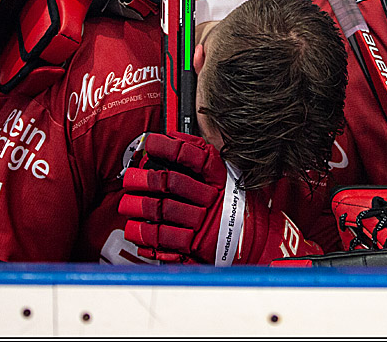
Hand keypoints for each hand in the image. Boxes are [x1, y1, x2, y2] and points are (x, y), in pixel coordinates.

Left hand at [118, 132, 321, 263]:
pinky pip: (165, 239)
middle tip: (130, 177)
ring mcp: (204, 222)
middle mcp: (212, 197)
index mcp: (221, 176)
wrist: (259, 243)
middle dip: (145, 179)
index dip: (169, 146)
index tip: (150, 142)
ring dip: (139, 207)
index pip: (194, 155)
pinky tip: (134, 229)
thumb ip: (207, 162)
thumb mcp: (231, 177)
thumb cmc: (240, 206)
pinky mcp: (197, 245)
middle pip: (172, 183)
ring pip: (164, 211)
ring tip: (126, 204)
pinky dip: (146, 235)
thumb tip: (176, 141)